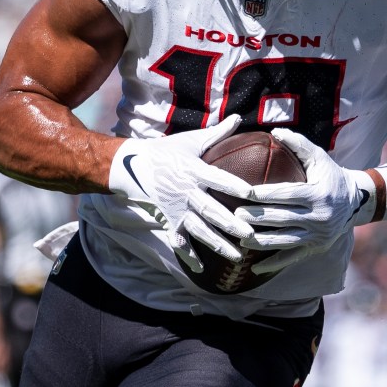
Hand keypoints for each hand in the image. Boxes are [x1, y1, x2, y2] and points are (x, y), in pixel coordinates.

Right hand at [106, 116, 288, 267]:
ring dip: (218, 243)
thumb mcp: (192, 140)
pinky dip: (188, 255)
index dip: (234, 186)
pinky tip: (202, 269)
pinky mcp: (169, 220)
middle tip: (250, 234)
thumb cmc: (168, 151)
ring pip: (199, 230)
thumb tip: (237, 117)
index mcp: (194, 170)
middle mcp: (186, 192)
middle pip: (211, 210)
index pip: (218, 179)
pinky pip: (179, 240)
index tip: (253, 194)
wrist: (134, 166)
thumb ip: (217, 133)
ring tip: (237, 256)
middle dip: (230, 224)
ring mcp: (177, 209)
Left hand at [240, 129, 379, 272]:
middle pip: (281, 219)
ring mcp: (318, 235)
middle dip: (256, 218)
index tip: (242, 192)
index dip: (262, 194)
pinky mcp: (316, 248)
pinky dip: (273, 264)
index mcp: (318, 194)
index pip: (285, 194)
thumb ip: (298, 144)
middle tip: (233, 215)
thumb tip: (275, 132)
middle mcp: (320, 217)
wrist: (357, 202)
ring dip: (260, 241)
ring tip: (239, 238)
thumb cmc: (331, 175)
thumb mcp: (319, 157)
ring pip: (284, 241)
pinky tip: (255, 267)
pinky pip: (292, 257)